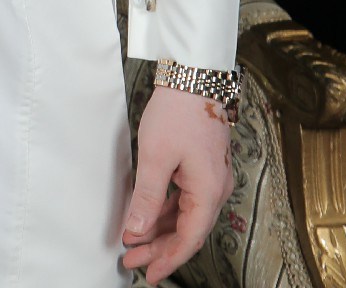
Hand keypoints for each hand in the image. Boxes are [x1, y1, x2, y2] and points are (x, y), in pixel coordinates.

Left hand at [120, 85, 231, 281]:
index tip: (149, 273)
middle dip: (159, 248)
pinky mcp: (199, 168)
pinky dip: (164, 211)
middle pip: (187, 231)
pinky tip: (145, 217)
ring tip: (133, 242)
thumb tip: (137, 229)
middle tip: (131, 261)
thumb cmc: (178, 113)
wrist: (194, 77)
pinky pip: (183, 199)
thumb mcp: (156, 156)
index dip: (168, 259)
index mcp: (208, 191)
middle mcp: (214, 189)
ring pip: (184, 216)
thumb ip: (147, 196)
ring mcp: (208, 179)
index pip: (189, 238)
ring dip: (160, 231)